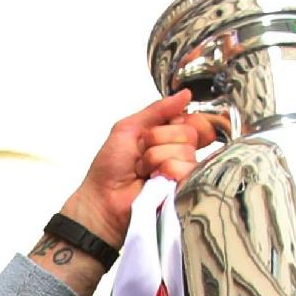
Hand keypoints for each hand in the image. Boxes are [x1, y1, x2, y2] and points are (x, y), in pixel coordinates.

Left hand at [61, 89, 218, 246]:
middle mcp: (179, 153)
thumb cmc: (109, 168)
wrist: (102, 200)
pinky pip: (186, 169)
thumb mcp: (128, 128)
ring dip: (156, 158)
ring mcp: (182, 172)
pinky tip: (153, 180)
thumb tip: (184, 94)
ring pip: (185, 150)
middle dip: (158, 139)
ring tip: (143, 171)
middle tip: (141, 153)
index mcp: (168, 136)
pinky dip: (164, 171)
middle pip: (189, 132)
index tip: (164, 127)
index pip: (194, 120)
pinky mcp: (183, 190)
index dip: (182, 120)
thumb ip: (157, 110)